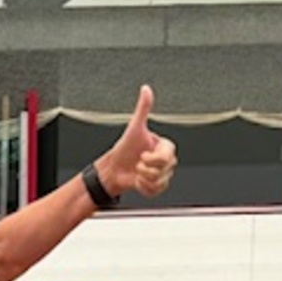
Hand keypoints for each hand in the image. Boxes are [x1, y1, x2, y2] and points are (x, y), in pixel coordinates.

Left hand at [103, 85, 176, 199]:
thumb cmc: (123, 150)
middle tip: (137, 164)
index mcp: (165, 146)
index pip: (167, 157)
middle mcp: (166, 160)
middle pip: (164, 170)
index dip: (152, 159)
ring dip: (144, 179)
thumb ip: (143, 108)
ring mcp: (162, 174)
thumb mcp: (134, 127)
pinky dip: (145, 189)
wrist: (114, 170)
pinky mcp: (157, 186)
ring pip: (161, 182)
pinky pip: (157, 191)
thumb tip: (145, 89)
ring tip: (136, 172)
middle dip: (146, 170)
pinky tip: (138, 182)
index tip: (141, 156)